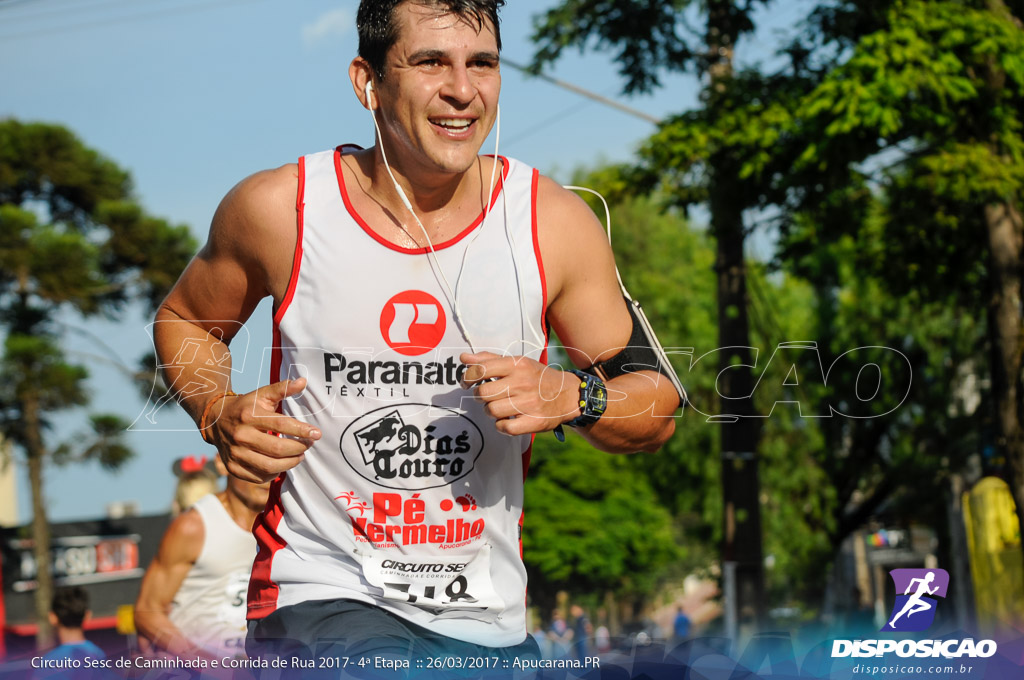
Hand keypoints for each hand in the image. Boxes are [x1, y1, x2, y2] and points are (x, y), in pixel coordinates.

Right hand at [202, 377, 320, 482]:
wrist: (215, 420)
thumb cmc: (245, 407)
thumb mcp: (262, 395)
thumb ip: (283, 388)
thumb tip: (303, 381)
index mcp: (250, 416)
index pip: (281, 424)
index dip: (302, 430)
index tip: (316, 433)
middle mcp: (241, 436)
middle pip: (277, 449)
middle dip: (299, 448)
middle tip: (308, 445)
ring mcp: (235, 453)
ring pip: (269, 466)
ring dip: (290, 463)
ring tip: (299, 456)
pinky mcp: (232, 467)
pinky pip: (258, 477)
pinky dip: (274, 474)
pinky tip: (281, 465)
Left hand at [461, 352, 580, 435]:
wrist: (568, 394)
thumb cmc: (537, 377)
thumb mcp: (517, 363)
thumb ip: (489, 360)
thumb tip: (463, 358)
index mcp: (517, 365)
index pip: (481, 369)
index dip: (468, 377)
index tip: (466, 382)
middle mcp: (522, 382)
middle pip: (483, 393)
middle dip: (480, 396)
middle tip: (488, 396)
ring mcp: (529, 403)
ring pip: (491, 410)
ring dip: (491, 411)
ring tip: (500, 407)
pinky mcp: (534, 421)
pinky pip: (504, 427)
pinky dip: (501, 426)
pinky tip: (508, 420)